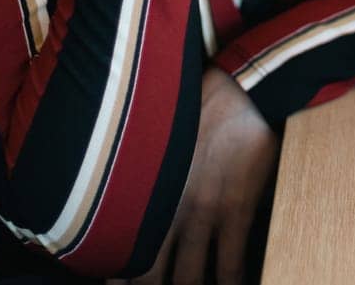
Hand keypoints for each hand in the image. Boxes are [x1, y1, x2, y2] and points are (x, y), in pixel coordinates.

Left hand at [118, 67, 277, 284]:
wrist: (238, 89)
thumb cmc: (195, 105)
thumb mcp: (159, 141)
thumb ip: (151, 174)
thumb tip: (140, 196)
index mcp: (147, 192)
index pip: (122, 249)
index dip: (118, 277)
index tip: (116, 284)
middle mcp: (169, 210)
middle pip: (150, 274)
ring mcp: (203, 213)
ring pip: (189, 277)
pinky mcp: (236, 210)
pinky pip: (230, 263)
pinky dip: (229, 283)